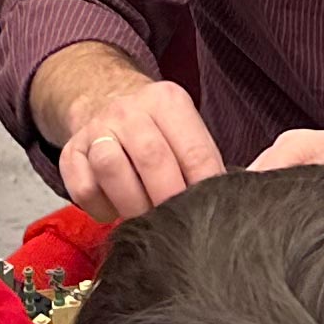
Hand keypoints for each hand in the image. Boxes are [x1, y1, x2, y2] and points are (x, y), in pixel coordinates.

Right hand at [56, 71, 224, 221]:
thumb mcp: (186, 130)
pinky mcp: (70, 153)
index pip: (194, 152)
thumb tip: (252, 186)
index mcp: (168, 102)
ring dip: (132, 202)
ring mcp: (96, 129)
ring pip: (112, 170)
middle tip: (176, 223)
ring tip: (145, 213)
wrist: (102, 100)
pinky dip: (102, 208)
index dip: (205, 189)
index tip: (212, 214)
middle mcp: (130, 110)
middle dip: (168, 200)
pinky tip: (116, 206)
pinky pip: (85, 190)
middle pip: (153, 160)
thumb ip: (208, 160)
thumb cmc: (157, 132)